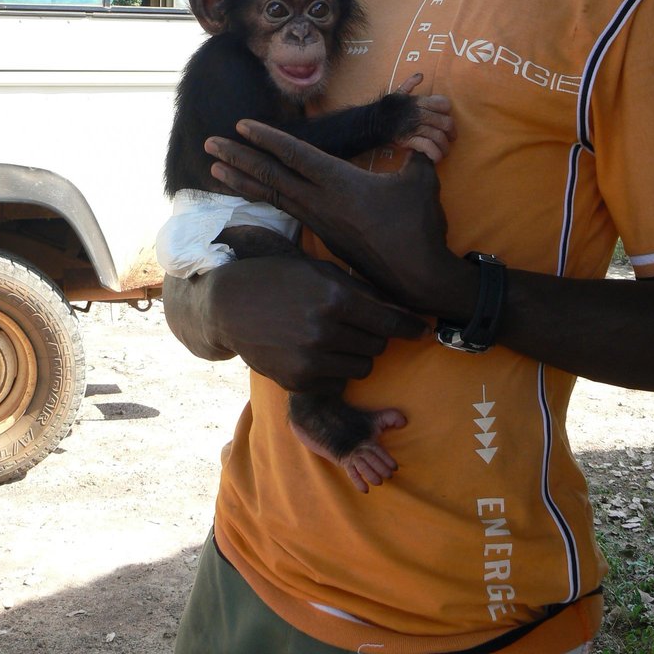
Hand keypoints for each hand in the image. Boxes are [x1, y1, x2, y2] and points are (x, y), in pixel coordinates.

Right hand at [163, 257, 427, 392]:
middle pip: (378, 345)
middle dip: (376, 335)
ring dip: (358, 353)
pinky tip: (316, 350)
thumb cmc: (281, 279)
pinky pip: (338, 381)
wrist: (230, 304)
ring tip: (336, 337)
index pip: (389, 321)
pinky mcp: (298, 381)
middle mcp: (325, 330)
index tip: (424, 330)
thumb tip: (401, 310)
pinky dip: (335, 368)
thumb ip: (361, 291)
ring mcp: (310, 359)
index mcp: (335, 297)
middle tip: (359, 324)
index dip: (411, 327)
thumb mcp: (321, 272)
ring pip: (363, 366)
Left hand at [204, 123, 464, 311]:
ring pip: (274, 196)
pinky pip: (287, 210)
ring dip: (243, 180)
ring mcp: (320, 222)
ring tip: (215, 168)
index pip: (296, 154)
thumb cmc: (419, 226)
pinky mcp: (324, 237)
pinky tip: (255, 193)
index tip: (241, 125)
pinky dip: (266, 198)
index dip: (267, 138)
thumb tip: (421, 134)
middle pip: (272, 176)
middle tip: (210, 142)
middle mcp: (322, 202)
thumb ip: (415, 153)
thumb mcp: (421, 181)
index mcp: (341, 183)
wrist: (418, 278)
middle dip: (239, 157)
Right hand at [394, 73, 455, 163]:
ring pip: (438, 137)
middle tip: (451, 138)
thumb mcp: (398, 93)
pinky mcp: (409, 140)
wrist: (372, 122)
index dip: (448, 112)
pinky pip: (428, 147)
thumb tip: (420, 75)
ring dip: (444, 147)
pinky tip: (436, 158)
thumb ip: (410, 84)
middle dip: (451, 132)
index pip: (444, 104)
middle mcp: (420, 113)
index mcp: (419, 101)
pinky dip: (434, 154)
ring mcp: (415, 127)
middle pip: (445, 123)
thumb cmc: (387, 108)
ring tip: (444, 151)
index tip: (447, 118)